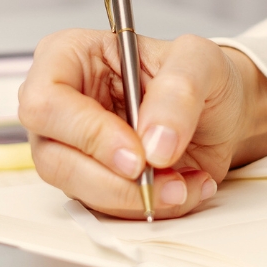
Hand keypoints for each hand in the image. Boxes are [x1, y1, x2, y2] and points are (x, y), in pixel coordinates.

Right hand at [18, 30, 266, 219]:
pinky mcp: (93, 182)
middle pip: (53, 157)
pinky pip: (107, 209)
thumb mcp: (200, 61)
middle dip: (112, 178)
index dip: (86, 133)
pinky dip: (150, 206)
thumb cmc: (199, 74)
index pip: (45, 101)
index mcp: (68, 57)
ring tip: (183, 182)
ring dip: (136, 197)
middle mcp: (61, 106)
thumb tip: (153, 142)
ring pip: (78, 190)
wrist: (221, 111)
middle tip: (162, 177)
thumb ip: (178, 92)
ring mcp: (73, 148)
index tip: (136, 153)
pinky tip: (183, 187)